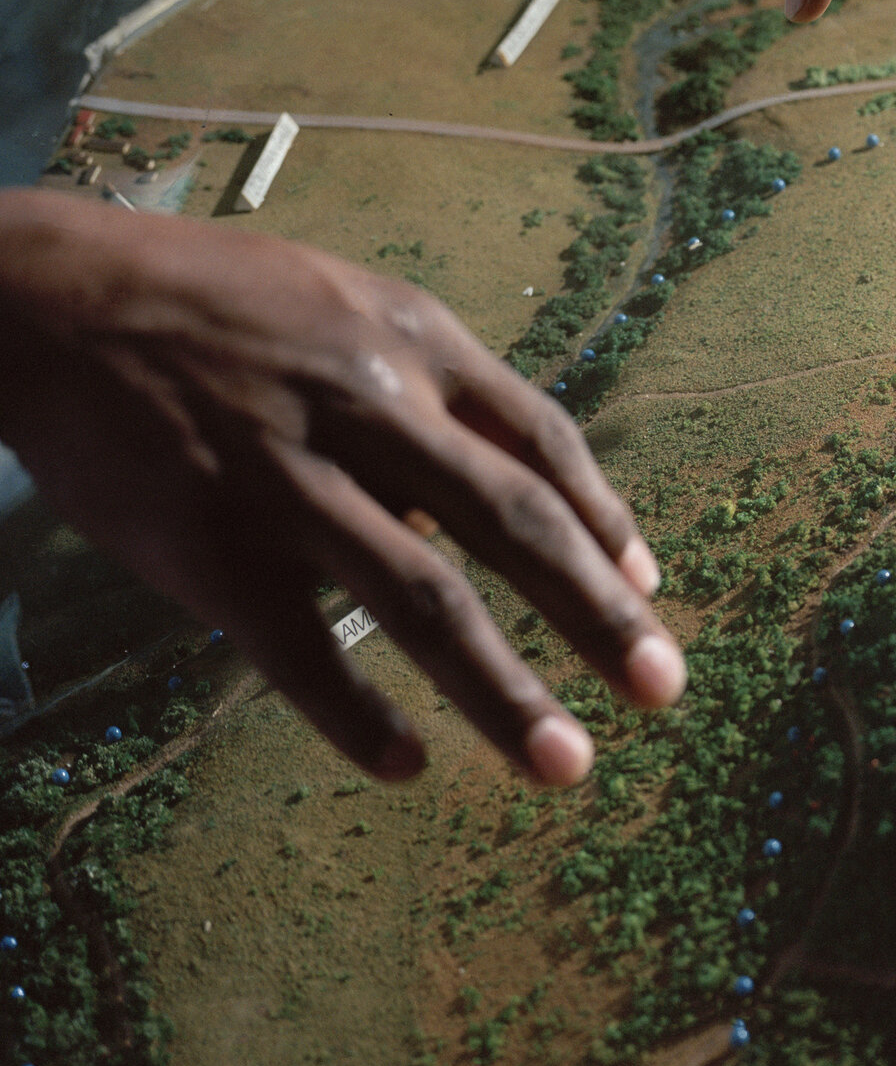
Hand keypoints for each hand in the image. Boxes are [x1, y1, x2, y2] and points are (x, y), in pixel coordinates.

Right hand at [0, 192, 681, 784]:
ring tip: (564, 763)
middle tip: (664, 688)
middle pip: (514, 522)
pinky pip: (296, 647)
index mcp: (416, 343)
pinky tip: (404, 764)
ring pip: (424, 598)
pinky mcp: (207, 542)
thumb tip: (511, 502)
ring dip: (504, 691)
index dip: (605, 521)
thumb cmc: (222, 308)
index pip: (543, 442)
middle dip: (600, 615)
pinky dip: (354, 714)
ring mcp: (289, 478)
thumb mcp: (352, 309)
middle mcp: (370, 407)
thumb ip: (437, 393)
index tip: (647, 590)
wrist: (56, 301)